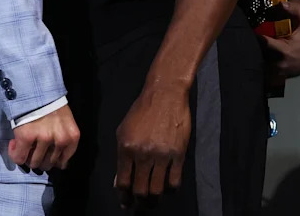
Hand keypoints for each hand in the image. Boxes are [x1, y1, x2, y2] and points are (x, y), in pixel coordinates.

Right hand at [8, 104, 79, 171]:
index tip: (43, 153)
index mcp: (72, 137)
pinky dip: (15, 154)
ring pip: (34, 163)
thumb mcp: (65, 122)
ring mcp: (44, 139)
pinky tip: (14, 143)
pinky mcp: (27, 137)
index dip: (51, 160)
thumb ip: (63, 140)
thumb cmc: (50, 104)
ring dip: (27, 157)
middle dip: (38, 159)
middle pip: (48, 164)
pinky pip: (19, 158)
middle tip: (31, 148)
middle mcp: (60, 140)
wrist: (34, 88)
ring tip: (23, 144)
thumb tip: (59, 163)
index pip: (63, 162)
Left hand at [114, 83, 189, 205]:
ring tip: (153, 200)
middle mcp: (143, 154)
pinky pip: (175, 181)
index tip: (126, 202)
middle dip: (139, 202)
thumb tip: (120, 180)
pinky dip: (170, 190)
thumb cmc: (141, 111)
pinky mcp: (179, 155)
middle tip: (139, 205)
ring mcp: (162, 156)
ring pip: (157, 189)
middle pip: (141, 190)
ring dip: (154, 199)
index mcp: (126, 148)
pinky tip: (168, 189)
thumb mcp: (123, 131)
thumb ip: (121, 157)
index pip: (124, 182)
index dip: (124, 197)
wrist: (165, 95)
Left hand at [261, 0, 299, 88]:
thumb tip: (281, 3)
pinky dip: (266, 59)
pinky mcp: (280, 75)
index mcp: (283, 50)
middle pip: (260, 52)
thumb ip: (295, 11)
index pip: (263, 42)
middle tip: (253, 34)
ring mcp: (279, 71)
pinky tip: (266, 52)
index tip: (252, 27)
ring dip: (260, 52)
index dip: (256, 34)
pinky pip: (267, 67)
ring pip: (263, 60)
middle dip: (256, 43)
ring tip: (258, 43)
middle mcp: (278, 63)